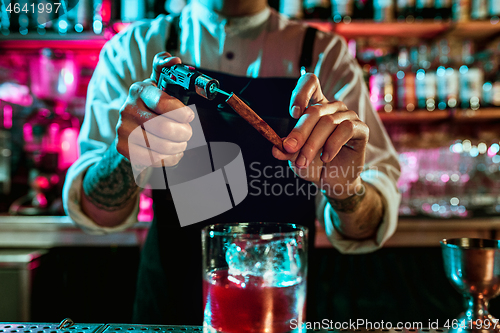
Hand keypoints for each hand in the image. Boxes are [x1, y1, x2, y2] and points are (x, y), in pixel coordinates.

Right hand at [115, 52, 193, 169]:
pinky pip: (151, 159)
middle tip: (188, 133)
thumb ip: (167, 70)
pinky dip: (168, 158)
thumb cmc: (153, 105)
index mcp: (140, 90)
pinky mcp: (122, 147)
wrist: (133, 127)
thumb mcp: (160, 85)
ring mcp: (122, 129)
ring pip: (159, 146)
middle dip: (183, 133)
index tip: (190, 117)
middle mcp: (127, 108)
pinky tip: (173, 153)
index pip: (163, 102)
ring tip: (182, 143)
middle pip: (163, 128)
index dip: (182, 112)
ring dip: (178, 147)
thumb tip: (175, 60)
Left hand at [272, 73, 368, 198]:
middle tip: (289, 148)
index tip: (293, 113)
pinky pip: (346, 129)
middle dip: (299, 131)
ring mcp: (348, 116)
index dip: (301, 93)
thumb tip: (276, 148)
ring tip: (304, 161)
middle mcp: (333, 108)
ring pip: (328, 122)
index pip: (310, 83)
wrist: (333, 182)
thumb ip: (287, 150)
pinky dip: (332, 145)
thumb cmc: (314, 165)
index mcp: (315, 107)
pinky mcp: (361, 129)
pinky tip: (326, 158)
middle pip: (314, 110)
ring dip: (313, 144)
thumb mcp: (296, 157)